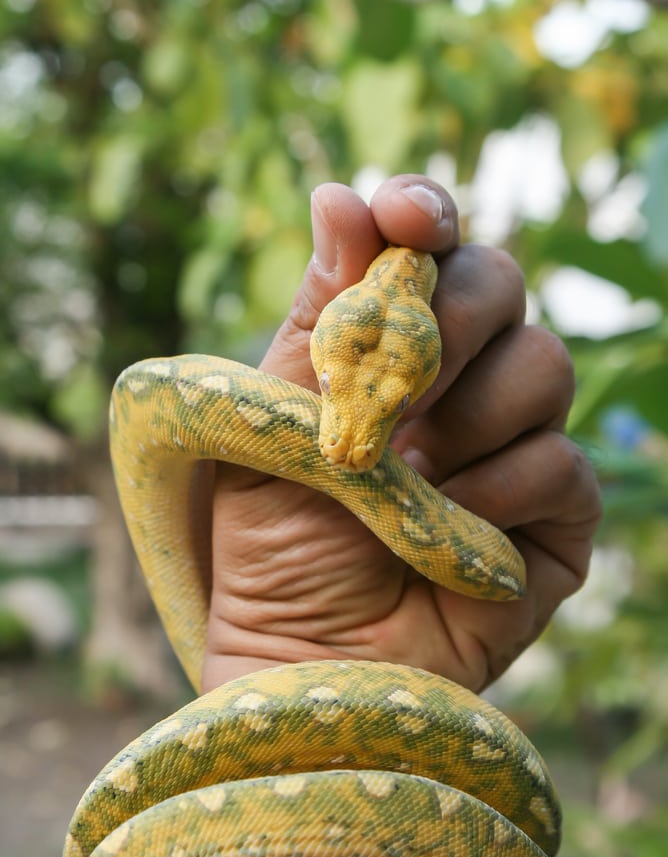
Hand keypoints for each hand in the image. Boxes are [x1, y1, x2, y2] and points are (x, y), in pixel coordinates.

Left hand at [203, 175, 600, 693]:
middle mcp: (466, 383)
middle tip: (395, 388)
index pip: (433, 249)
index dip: (427, 217)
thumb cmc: (277, 544)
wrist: (308, 660)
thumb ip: (319, 316)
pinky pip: (560, 464)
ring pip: (545, 367)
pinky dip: (498, 492)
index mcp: (395, 348)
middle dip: (452, 319)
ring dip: (467, 421)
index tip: (407, 220)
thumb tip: (340, 195)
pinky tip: (453, 531)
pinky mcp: (557, 516)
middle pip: (504, 284)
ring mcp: (517, 445)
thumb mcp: (276, 421)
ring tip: (406, 478)